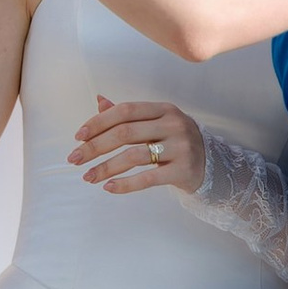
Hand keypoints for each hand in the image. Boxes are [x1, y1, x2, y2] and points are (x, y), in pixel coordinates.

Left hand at [68, 98, 206, 196]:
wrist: (212, 166)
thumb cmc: (176, 142)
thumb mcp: (157, 123)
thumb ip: (128, 115)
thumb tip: (99, 101)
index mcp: (163, 109)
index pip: (125, 111)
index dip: (98, 122)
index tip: (78, 137)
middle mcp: (173, 124)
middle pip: (125, 132)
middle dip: (95, 146)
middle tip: (75, 159)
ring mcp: (180, 147)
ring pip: (134, 156)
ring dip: (106, 167)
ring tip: (88, 177)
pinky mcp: (183, 170)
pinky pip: (148, 178)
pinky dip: (125, 184)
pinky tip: (109, 187)